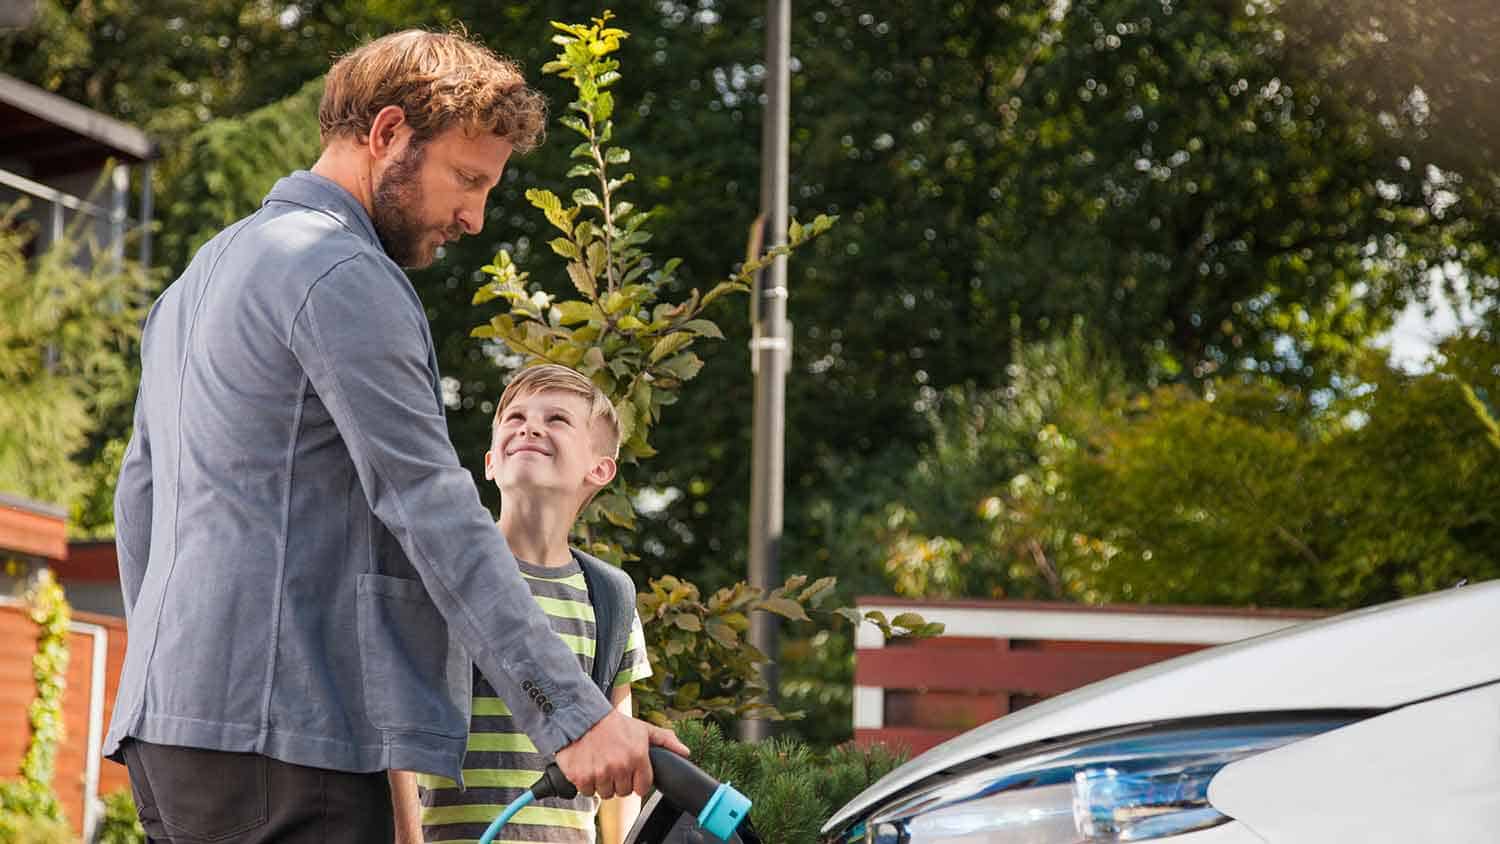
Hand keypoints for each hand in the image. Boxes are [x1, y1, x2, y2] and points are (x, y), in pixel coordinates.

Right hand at [554, 710, 690, 799]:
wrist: (582, 716)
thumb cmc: (614, 724)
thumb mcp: (643, 729)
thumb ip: (665, 741)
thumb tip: (685, 752)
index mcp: (637, 757)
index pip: (642, 788)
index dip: (637, 781)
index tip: (630, 772)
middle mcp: (619, 767)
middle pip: (623, 792)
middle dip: (620, 781)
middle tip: (613, 765)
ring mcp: (599, 773)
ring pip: (606, 793)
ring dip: (603, 783)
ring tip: (601, 764)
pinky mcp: (581, 776)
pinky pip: (588, 792)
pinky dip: (587, 783)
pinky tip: (589, 766)